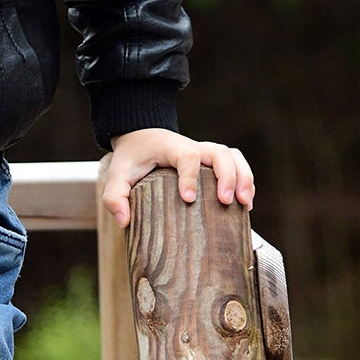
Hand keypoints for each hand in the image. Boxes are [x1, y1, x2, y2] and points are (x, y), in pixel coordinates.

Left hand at [102, 128, 254, 227]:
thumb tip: (124, 221)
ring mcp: (205, 154)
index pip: (187, 156)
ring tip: (243, 204)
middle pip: (220, 153)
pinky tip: (245, 204)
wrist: (142, 137)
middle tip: (225, 202)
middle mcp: (193, 147)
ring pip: (233, 157)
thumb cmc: (131, 157)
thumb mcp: (117, 173)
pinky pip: (237, 164)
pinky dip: (245, 180)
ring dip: (243, 178)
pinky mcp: (212, 163)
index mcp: (170, 147)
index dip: (190, 176)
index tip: (188, 199)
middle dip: (227, 177)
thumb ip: (114, 196)